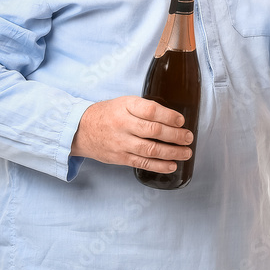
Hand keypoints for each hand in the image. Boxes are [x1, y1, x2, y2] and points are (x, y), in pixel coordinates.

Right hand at [70, 95, 193, 172]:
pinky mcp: (120, 158)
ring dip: (172, 152)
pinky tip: (172, 165)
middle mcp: (123, 124)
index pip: (151, 110)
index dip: (169, 116)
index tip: (181, 121)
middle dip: (175, 135)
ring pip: (150, 149)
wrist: (80, 130)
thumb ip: (145, 109)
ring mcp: (121, 143)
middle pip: (153, 131)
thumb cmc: (108, 114)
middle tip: (189, 137)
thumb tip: (172, 119)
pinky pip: (142, 163)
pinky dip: (159, 166)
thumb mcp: (124, 103)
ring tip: (186, 152)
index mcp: (125, 106)